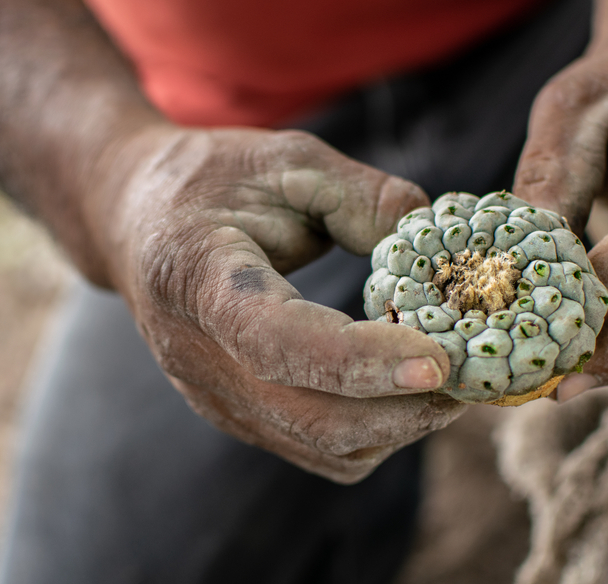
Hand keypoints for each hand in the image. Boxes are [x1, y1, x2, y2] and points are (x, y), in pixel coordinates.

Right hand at [99, 127, 463, 481]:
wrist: (133, 220)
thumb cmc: (209, 180)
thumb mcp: (285, 159)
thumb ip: (362, 195)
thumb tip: (435, 241)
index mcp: (198, 278)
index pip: (278, 341)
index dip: (361, 360)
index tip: (440, 359)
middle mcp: (198, 356)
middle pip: (314, 419)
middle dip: (408, 407)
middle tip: (474, 369)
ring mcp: (214, 397)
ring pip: (325, 447)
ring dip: (401, 424)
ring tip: (449, 374)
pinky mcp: (235, 415)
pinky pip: (320, 448)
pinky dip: (378, 429)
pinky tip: (403, 384)